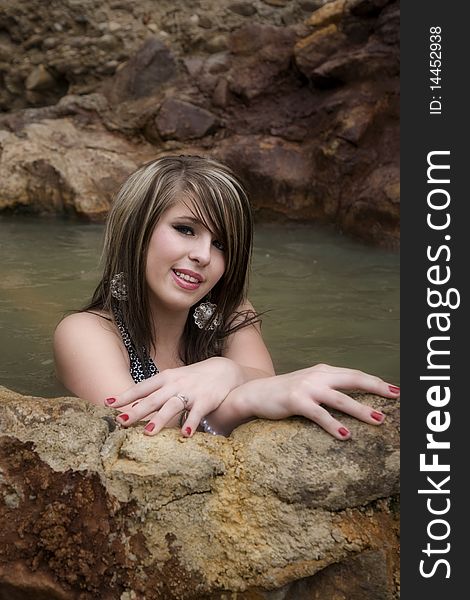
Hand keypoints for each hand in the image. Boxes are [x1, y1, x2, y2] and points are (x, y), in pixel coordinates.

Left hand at [104, 357, 242, 435]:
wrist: (225, 370)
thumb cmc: (194, 378)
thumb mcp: (174, 380)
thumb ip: (156, 392)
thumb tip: (133, 405)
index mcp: (165, 378)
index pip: (142, 387)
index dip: (125, 395)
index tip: (107, 403)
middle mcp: (175, 384)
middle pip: (153, 399)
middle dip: (136, 410)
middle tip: (120, 422)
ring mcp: (190, 392)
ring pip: (172, 406)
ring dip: (160, 419)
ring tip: (148, 433)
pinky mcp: (206, 401)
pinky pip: (197, 414)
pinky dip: (191, 423)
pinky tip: (186, 435)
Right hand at [231, 363, 399, 439]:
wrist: (254, 393)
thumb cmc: (284, 393)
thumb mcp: (309, 385)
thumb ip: (328, 387)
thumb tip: (352, 400)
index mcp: (323, 371)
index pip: (355, 374)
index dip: (376, 381)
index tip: (395, 390)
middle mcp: (318, 376)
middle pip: (354, 379)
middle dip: (377, 387)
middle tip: (397, 396)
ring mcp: (307, 388)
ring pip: (341, 399)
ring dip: (361, 409)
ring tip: (378, 419)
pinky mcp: (296, 401)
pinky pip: (319, 414)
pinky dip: (334, 424)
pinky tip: (345, 434)